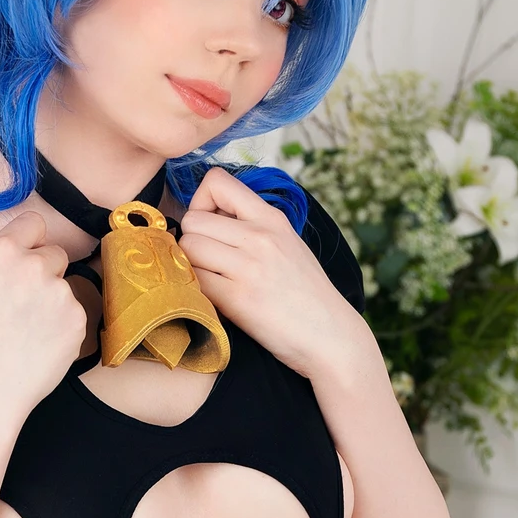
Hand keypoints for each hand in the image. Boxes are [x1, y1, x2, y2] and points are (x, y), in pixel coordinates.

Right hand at [0, 211, 86, 418]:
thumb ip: (6, 269)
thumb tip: (28, 263)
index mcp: (1, 252)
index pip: (33, 222)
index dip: (33, 241)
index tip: (30, 254)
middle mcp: (34, 265)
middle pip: (56, 254)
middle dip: (47, 273)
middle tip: (27, 304)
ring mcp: (60, 292)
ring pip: (67, 288)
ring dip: (55, 304)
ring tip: (30, 333)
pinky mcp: (78, 319)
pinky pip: (75, 314)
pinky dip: (64, 328)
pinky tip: (42, 346)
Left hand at [179, 169, 370, 380]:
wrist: (330, 335)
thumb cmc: (306, 293)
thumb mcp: (287, 243)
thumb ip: (251, 226)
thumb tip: (208, 217)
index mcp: (271, 218)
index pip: (216, 182)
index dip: (201, 201)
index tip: (210, 224)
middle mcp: (259, 236)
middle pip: (193, 220)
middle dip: (192, 240)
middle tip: (209, 261)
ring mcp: (248, 266)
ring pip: (188, 247)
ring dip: (191, 265)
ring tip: (213, 280)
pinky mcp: (237, 298)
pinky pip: (193, 281)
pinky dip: (195, 290)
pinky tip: (215, 299)